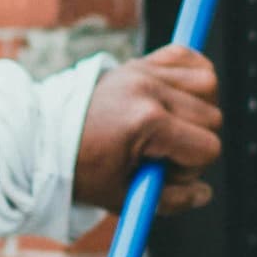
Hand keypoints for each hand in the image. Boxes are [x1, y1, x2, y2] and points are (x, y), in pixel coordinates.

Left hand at [75, 46, 221, 213]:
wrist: (44, 136)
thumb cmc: (82, 169)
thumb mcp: (121, 196)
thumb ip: (168, 200)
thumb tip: (204, 194)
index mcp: (146, 122)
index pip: (208, 146)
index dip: (192, 169)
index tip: (162, 173)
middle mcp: (150, 90)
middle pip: (212, 116)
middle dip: (195, 142)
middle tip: (161, 154)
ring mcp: (144, 71)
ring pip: (207, 83)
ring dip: (199, 107)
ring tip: (169, 126)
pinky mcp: (139, 62)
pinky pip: (187, 55)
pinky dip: (191, 74)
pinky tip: (176, 98)